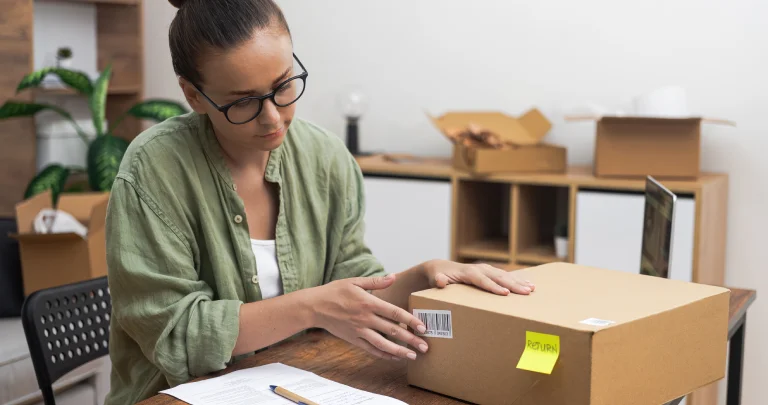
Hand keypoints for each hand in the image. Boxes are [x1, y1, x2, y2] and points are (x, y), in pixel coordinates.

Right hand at [308, 274, 428, 360]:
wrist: (314, 307)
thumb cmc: (335, 291)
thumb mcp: (354, 281)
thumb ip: (376, 282)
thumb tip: (393, 277)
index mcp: (368, 302)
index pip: (394, 312)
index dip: (410, 320)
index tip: (423, 327)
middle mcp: (366, 318)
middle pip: (393, 331)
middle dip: (411, 339)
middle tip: (425, 346)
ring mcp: (359, 331)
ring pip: (383, 344)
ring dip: (400, 351)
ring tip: (413, 356)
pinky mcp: (353, 339)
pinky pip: (371, 349)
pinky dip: (384, 354)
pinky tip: (395, 357)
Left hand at [424, 260, 534, 295]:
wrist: (440, 268)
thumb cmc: (438, 276)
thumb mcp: (435, 278)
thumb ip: (439, 280)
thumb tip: (441, 280)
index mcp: (467, 272)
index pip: (482, 280)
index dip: (493, 287)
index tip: (505, 293)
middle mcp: (479, 268)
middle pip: (498, 276)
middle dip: (513, 284)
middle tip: (527, 292)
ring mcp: (485, 269)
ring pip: (504, 275)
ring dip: (519, 281)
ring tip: (532, 289)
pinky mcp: (489, 272)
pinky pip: (505, 276)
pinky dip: (517, 280)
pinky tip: (529, 284)